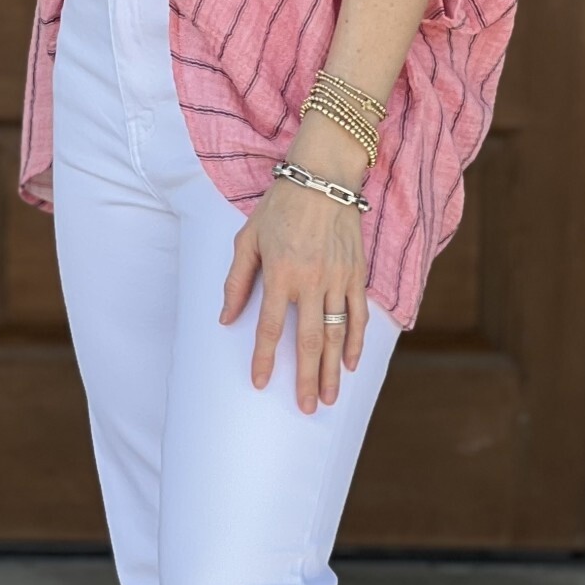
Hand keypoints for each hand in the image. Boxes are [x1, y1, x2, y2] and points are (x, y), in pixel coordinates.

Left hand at [218, 117, 371, 411]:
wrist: (324, 176)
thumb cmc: (280, 205)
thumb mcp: (248, 238)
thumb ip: (237, 280)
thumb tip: (226, 318)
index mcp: (279, 273)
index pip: (268, 327)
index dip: (263, 358)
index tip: (259, 383)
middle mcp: (310, 281)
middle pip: (307, 342)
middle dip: (305, 379)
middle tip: (305, 408)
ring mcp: (337, 278)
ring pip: (335, 335)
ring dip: (331, 370)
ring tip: (328, 398)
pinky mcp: (356, 273)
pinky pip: (358, 315)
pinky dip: (356, 341)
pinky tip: (349, 364)